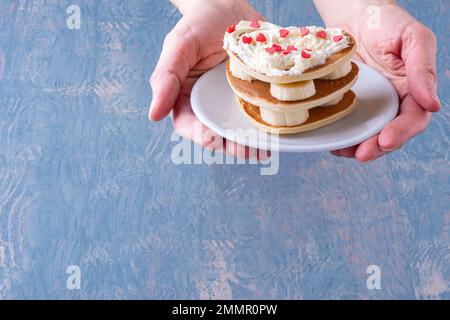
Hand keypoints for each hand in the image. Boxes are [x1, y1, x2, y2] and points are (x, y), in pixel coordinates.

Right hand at [149, 0, 267, 158]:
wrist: (228, 7)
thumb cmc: (198, 24)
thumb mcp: (178, 46)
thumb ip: (165, 78)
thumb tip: (154, 114)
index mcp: (185, 96)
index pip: (188, 124)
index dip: (199, 136)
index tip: (211, 139)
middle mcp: (208, 103)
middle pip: (217, 133)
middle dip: (231, 145)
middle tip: (248, 150)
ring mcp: (231, 101)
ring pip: (239, 129)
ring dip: (251, 143)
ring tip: (265, 149)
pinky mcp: (252, 94)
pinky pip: (258, 114)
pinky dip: (266, 126)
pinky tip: (277, 133)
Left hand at [329, 5, 440, 161]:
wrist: (353, 14)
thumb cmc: (386, 21)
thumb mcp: (412, 38)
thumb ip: (423, 69)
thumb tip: (433, 105)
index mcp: (412, 88)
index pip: (413, 118)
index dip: (402, 132)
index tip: (386, 140)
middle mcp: (392, 101)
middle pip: (390, 133)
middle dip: (378, 147)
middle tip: (362, 154)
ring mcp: (369, 104)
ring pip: (367, 134)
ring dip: (357, 147)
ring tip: (344, 153)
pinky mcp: (347, 104)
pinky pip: (346, 124)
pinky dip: (341, 137)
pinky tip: (332, 143)